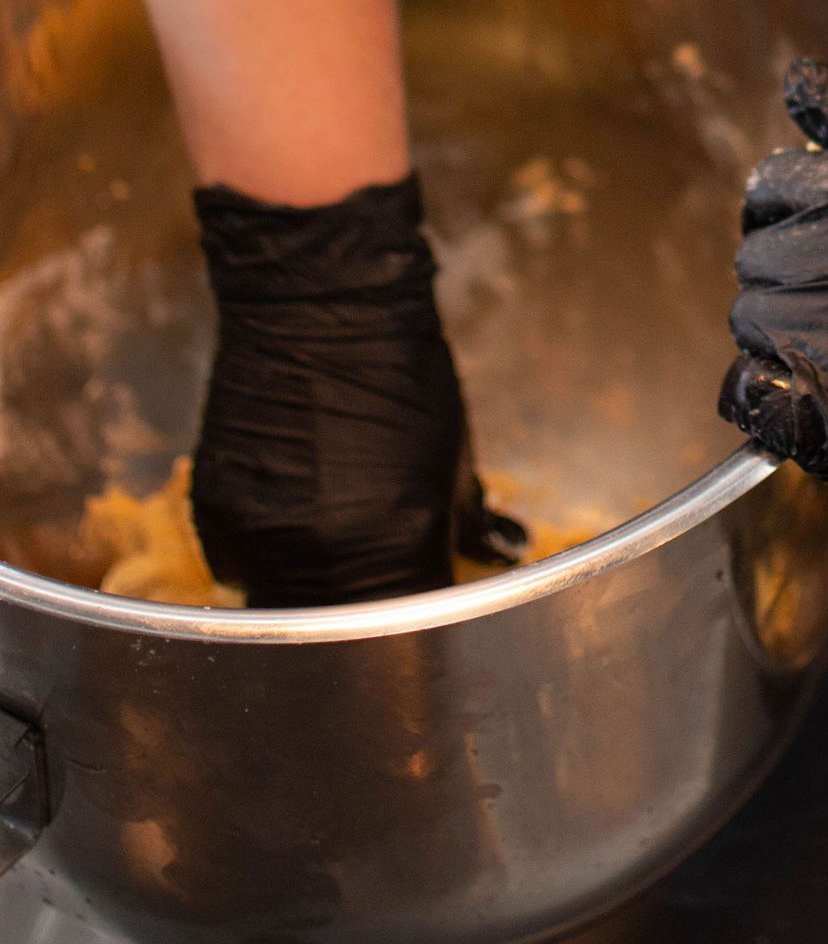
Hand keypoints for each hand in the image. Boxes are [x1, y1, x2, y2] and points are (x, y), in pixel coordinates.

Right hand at [190, 175, 525, 605]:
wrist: (315, 303)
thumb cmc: (402, 368)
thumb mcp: (454, 449)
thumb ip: (469, 521)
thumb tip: (499, 557)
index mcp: (397, 540)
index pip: (409, 636)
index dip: (421, 638)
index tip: (428, 624)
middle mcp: (322, 553)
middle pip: (341, 640)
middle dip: (364, 627)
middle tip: (378, 593)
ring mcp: (259, 539)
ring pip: (285, 611)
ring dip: (313, 595)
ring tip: (334, 542)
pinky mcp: (213, 517)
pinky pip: (241, 570)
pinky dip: (270, 558)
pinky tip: (294, 509)